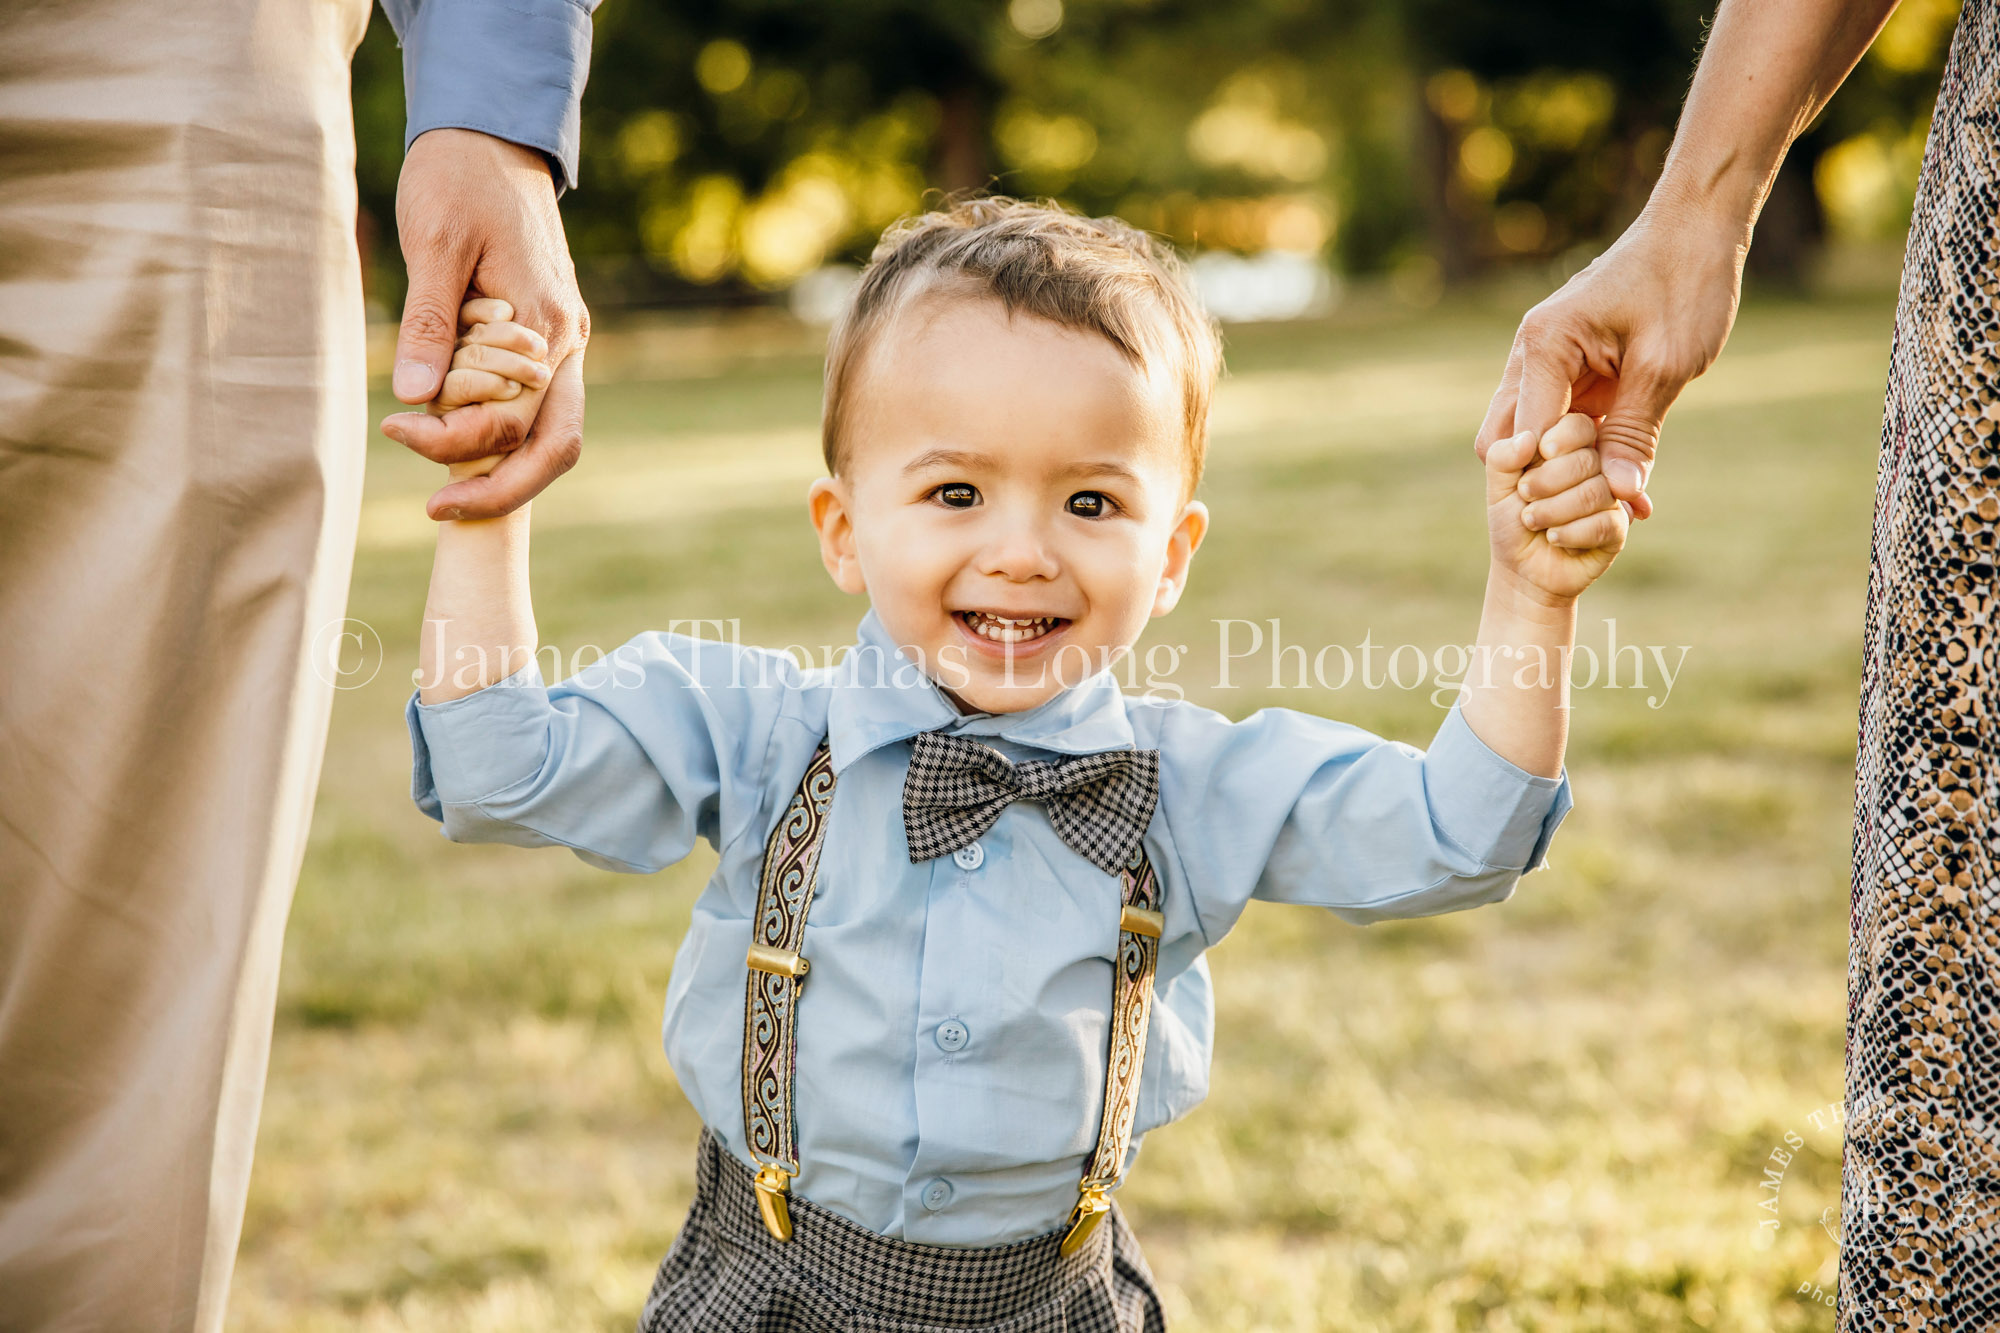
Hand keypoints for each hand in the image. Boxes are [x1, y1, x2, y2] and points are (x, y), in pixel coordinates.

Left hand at [381, 129, 589, 519]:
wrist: (493, 135)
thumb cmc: (458, 178)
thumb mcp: (433, 244)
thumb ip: (431, 323)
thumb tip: (418, 399)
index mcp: (545, 323)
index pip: (510, 418)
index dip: (453, 442)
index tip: (393, 429)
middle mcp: (566, 343)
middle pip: (553, 446)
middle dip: (499, 488)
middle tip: (436, 510)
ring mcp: (563, 344)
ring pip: (551, 433)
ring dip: (501, 464)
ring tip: (440, 481)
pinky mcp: (546, 340)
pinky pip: (535, 405)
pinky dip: (498, 431)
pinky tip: (452, 434)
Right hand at [1472, 203, 1744, 520]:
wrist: (1698, 228)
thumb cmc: (1684, 282)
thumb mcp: (1665, 366)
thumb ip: (1635, 433)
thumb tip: (1619, 496)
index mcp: (1543, 346)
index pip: (1523, 438)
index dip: (1555, 480)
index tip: (1597, 506)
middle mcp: (1530, 354)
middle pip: (1506, 442)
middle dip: (1545, 480)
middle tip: (1595, 506)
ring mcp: (1545, 362)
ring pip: (1530, 437)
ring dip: (1567, 471)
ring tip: (1616, 499)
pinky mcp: (1570, 370)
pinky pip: (1564, 425)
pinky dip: (1587, 455)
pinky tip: (1627, 482)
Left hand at [1485, 412, 1628, 602]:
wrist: (1522, 569)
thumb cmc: (1511, 521)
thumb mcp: (1498, 487)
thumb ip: (1502, 458)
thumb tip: (1529, 439)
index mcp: (1569, 447)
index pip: (1578, 426)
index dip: (1558, 441)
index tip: (1539, 456)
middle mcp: (1596, 467)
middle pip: (1588, 460)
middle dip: (1547, 483)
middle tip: (1525, 497)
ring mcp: (1611, 496)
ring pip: (1597, 492)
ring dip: (1554, 512)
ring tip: (1533, 521)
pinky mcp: (1618, 526)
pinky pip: (1606, 523)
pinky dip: (1570, 534)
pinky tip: (1555, 538)